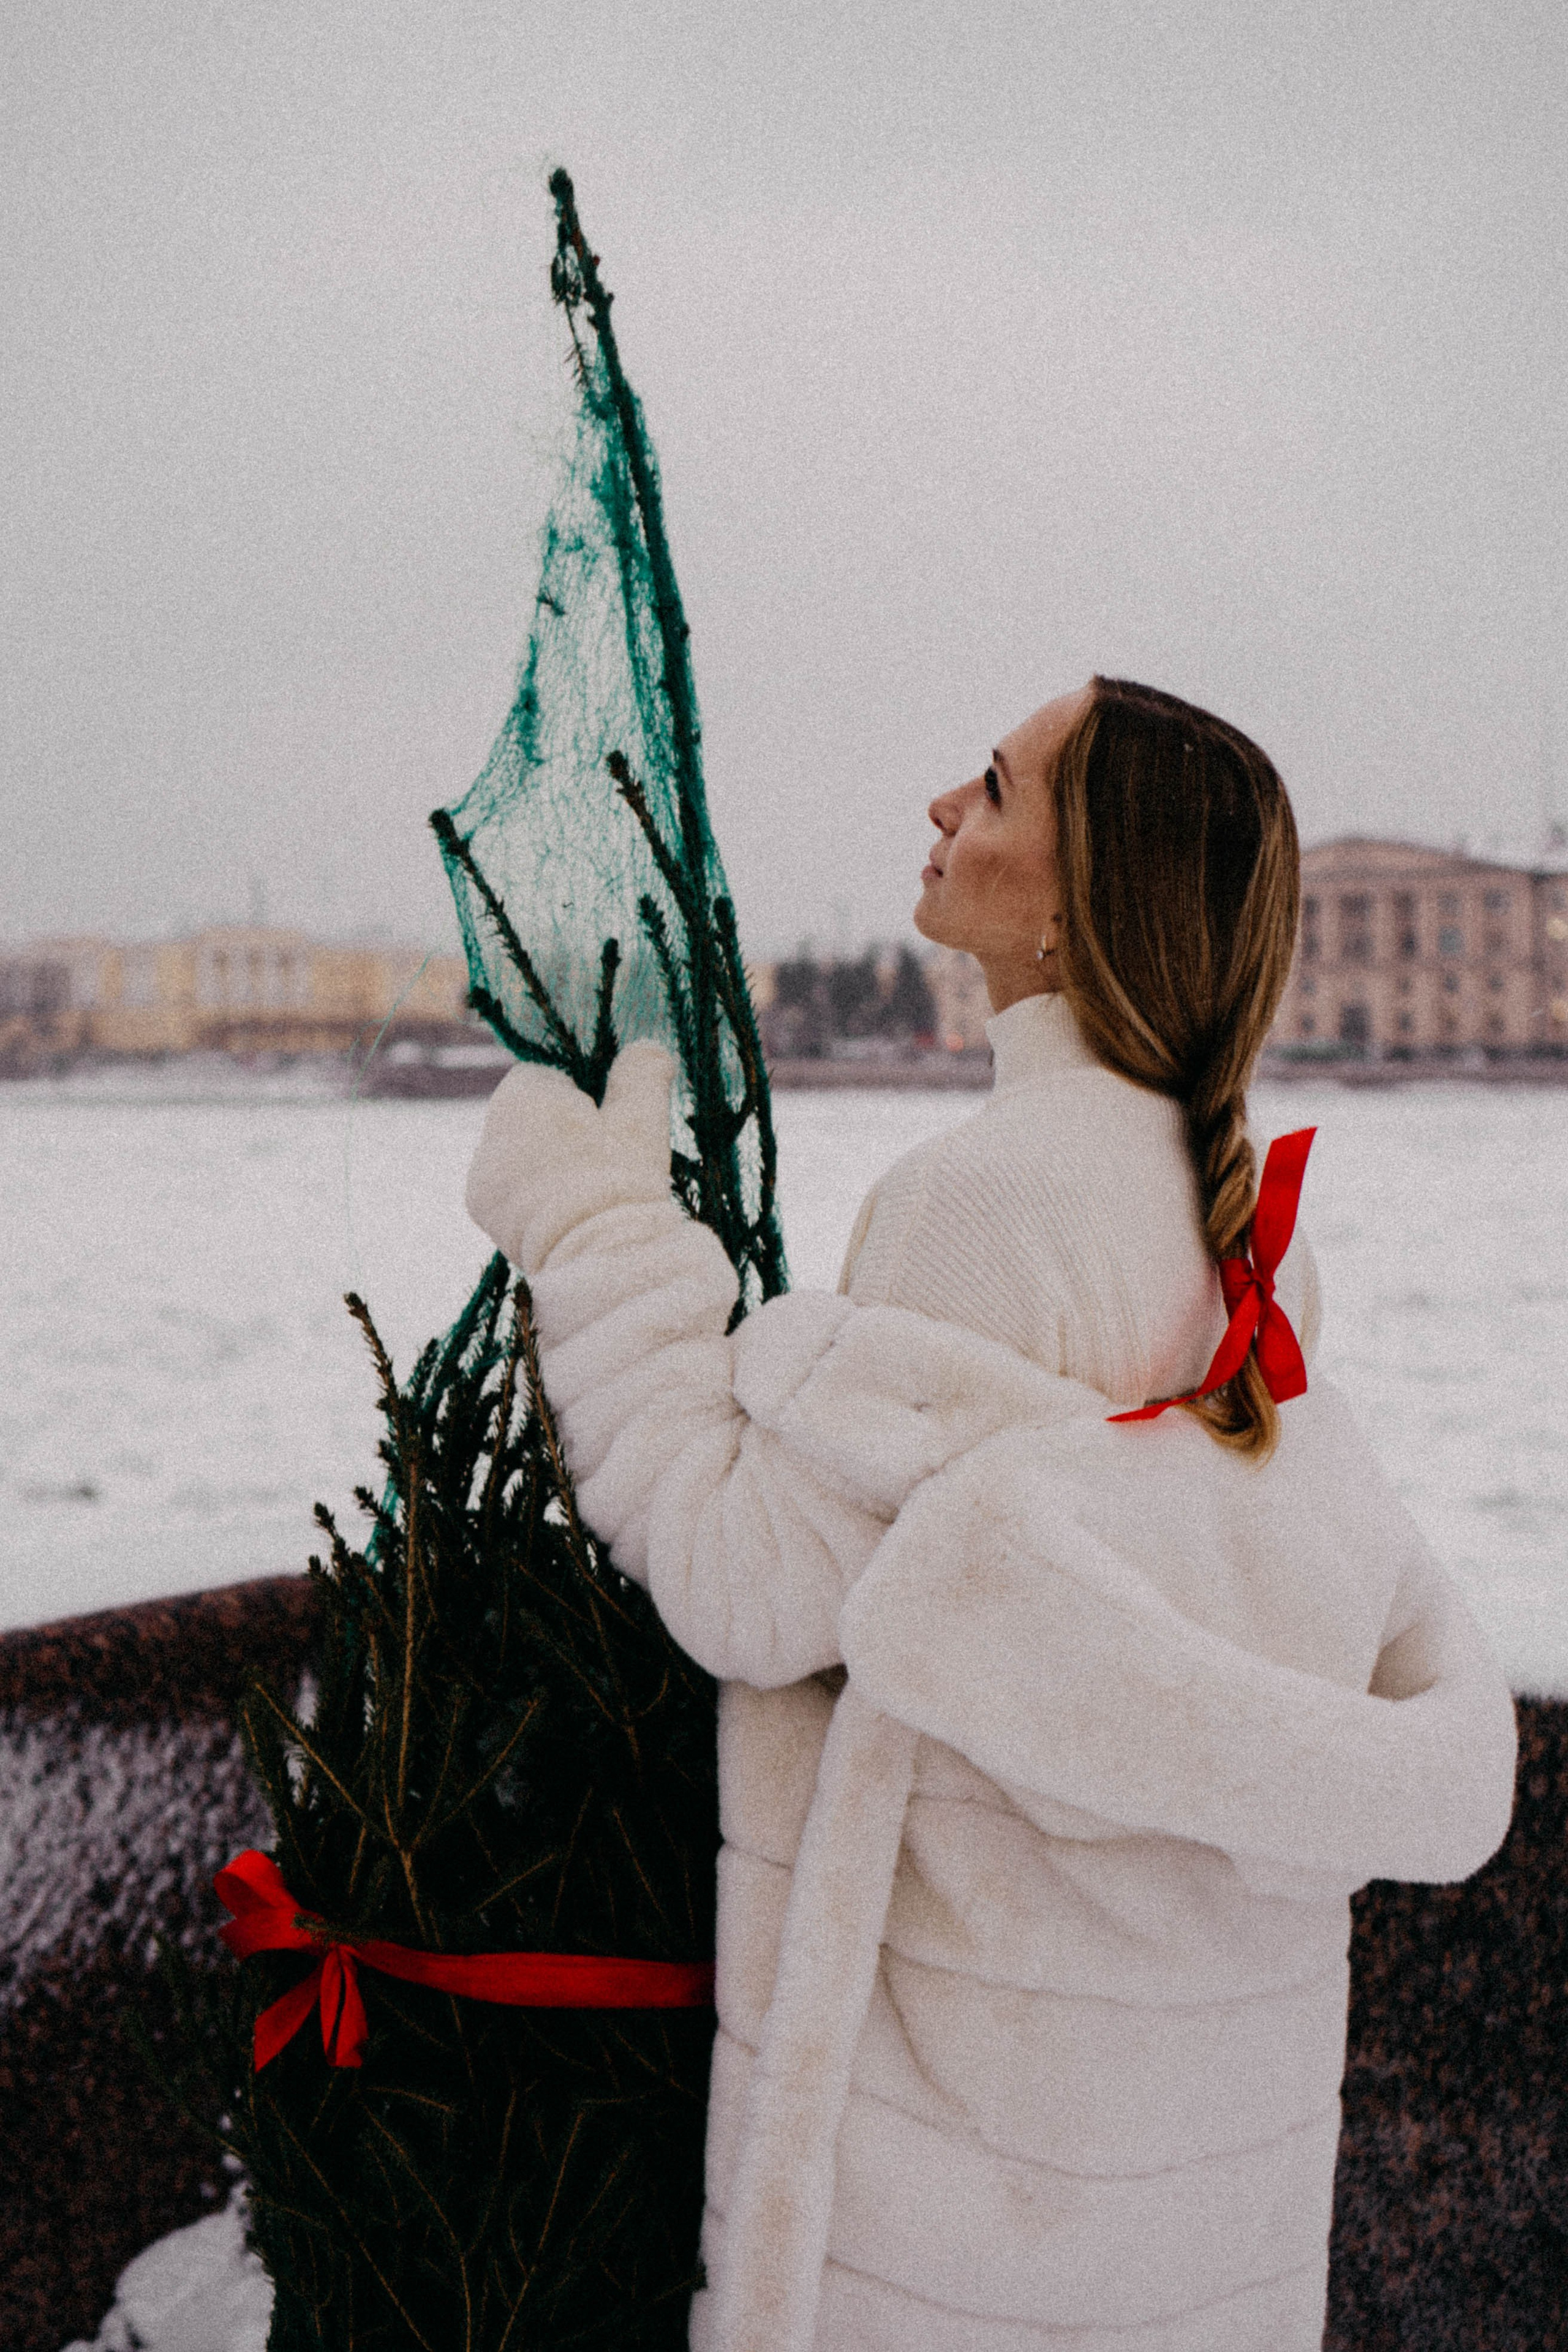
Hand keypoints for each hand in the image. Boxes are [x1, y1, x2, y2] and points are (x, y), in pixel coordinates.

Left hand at [465, 1041, 675, 1274]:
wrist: (595, 1254)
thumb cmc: (619, 1178)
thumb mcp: (641, 1118)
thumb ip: (642, 1073)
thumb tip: (647, 1045)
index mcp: (521, 1095)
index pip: (542, 1076)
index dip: (577, 1097)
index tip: (602, 1124)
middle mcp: (489, 1129)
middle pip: (526, 1115)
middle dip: (557, 1129)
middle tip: (597, 1159)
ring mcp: (480, 1172)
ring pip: (515, 1151)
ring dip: (541, 1161)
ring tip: (580, 1188)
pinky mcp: (480, 1209)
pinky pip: (504, 1186)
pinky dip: (526, 1192)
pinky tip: (558, 1210)